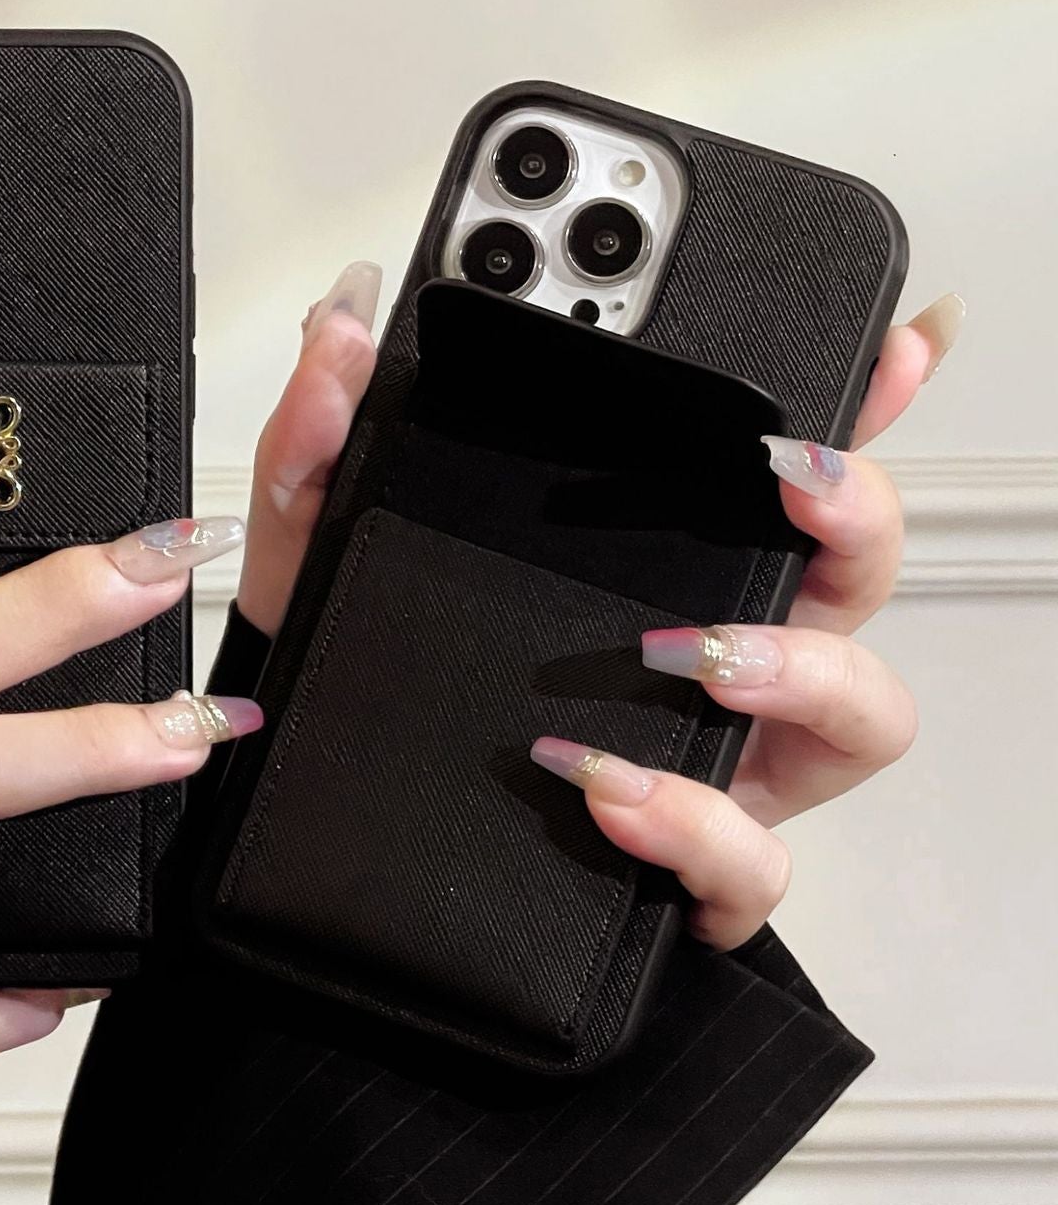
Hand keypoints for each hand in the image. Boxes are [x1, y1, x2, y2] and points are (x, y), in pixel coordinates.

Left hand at [235, 260, 962, 955]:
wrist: (324, 842)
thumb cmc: (365, 684)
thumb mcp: (319, 554)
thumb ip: (322, 440)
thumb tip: (341, 332)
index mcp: (660, 566)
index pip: (778, 474)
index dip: (856, 409)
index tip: (885, 346)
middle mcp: (719, 660)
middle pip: (859, 574)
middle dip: (859, 513)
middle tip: (791, 477)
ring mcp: (721, 767)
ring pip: (862, 716)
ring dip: (804, 671)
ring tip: (693, 651)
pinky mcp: (688, 872)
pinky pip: (749, 863)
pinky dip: (693, 824)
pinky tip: (607, 789)